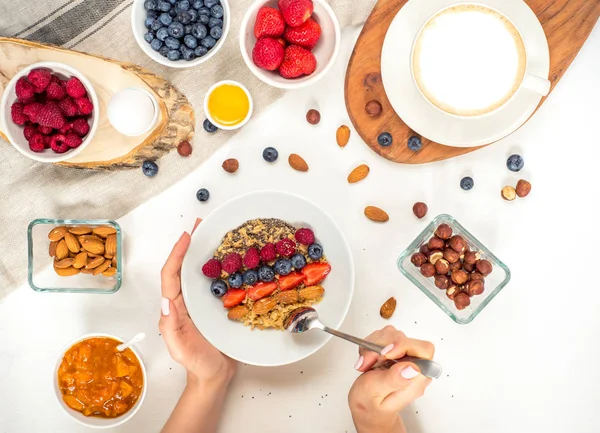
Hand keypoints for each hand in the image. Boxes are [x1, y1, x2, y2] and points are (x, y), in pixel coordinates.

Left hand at [159, 219, 235, 386]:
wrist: (214, 375)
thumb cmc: (196, 363)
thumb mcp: (180, 348)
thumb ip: (171, 328)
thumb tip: (166, 302)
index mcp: (174, 307)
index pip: (171, 275)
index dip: (177, 255)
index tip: (186, 237)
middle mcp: (186, 300)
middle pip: (185, 267)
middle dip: (191, 244)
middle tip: (202, 224)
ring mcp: (200, 302)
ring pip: (201, 271)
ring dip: (206, 251)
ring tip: (215, 232)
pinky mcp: (216, 305)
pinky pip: (217, 282)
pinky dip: (222, 266)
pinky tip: (233, 258)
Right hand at [348, 326, 434, 432]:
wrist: (366, 407)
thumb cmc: (371, 405)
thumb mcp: (376, 393)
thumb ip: (394, 381)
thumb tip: (412, 368)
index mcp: (417, 380)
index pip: (424, 350)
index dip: (404, 345)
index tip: (385, 353)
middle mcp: (414, 367)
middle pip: (405, 338)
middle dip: (381, 346)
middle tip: (369, 361)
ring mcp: (404, 357)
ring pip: (392, 334)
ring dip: (373, 346)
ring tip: (367, 363)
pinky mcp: (394, 351)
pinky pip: (383, 336)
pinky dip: (370, 345)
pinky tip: (367, 359)